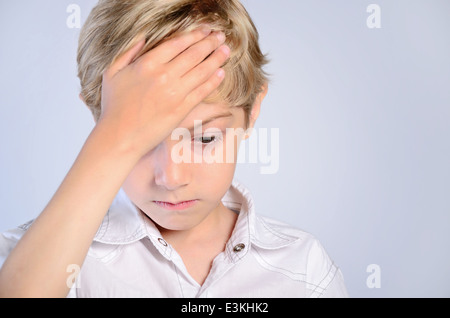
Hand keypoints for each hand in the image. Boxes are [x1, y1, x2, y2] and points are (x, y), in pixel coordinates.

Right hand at [98, 26, 229, 156]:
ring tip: (226, 51)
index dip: (195, 35)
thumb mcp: (112, 72)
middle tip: (221, 37)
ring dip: (216, 59)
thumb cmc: (114, 106)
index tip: (205, 30)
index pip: (177, 43)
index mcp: (147, 63)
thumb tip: (143, 37)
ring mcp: (174, 93)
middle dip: (210, 43)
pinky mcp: (181, 109)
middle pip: (193, 54)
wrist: (120, 137)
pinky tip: (221, 73)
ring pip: (201, 71)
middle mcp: (164, 75)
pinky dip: (213, 81)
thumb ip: (128, 52)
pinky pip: (201, 91)